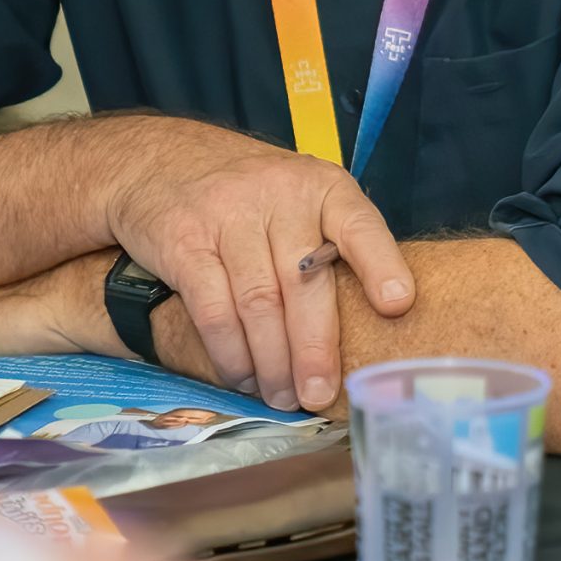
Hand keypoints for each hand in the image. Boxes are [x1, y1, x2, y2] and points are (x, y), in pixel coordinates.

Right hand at [107, 125, 414, 413]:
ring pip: (258, 304)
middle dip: (315, 348)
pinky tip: (243, 377)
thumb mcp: (301, 200)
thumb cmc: (253, 198)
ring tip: (282, 398)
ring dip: (272, 363)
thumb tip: (371, 329)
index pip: (359, 224)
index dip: (380, 264)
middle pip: (303, 281)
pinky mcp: (185, 242)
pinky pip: (213, 310)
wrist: (162, 162)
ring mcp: (228, 216)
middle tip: (321, 395)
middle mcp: (279, 195)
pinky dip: (231, 354)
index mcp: (322, 187)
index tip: (397, 305)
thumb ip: (331, 246)